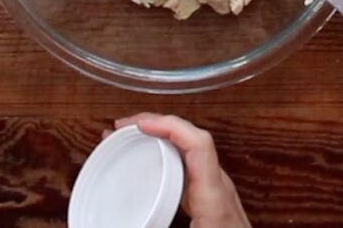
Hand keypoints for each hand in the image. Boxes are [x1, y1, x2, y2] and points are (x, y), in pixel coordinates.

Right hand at [116, 113, 250, 227]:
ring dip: (160, 135)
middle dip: (155, 124)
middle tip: (123, 127)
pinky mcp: (212, 199)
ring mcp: (217, 191)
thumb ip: (157, 221)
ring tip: (130, 137)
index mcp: (215, 199)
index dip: (169, 125)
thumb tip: (133, 220)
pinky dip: (166, 154)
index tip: (141, 125)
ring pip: (190, 147)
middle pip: (190, 137)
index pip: (199, 144)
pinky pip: (189, 163)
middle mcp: (219, 188)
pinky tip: (151, 161)